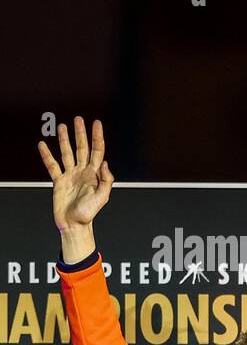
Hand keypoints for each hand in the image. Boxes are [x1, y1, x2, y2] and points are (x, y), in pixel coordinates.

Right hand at [37, 117, 112, 261]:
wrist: (74, 224)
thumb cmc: (89, 213)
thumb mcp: (102, 197)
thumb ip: (106, 180)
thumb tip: (104, 163)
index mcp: (95, 174)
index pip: (97, 151)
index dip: (97, 137)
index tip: (96, 123)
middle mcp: (83, 172)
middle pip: (82, 148)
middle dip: (80, 133)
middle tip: (78, 119)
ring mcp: (70, 175)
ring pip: (67, 153)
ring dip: (64, 139)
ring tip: (62, 126)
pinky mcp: (59, 181)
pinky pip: (52, 165)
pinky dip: (47, 155)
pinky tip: (42, 145)